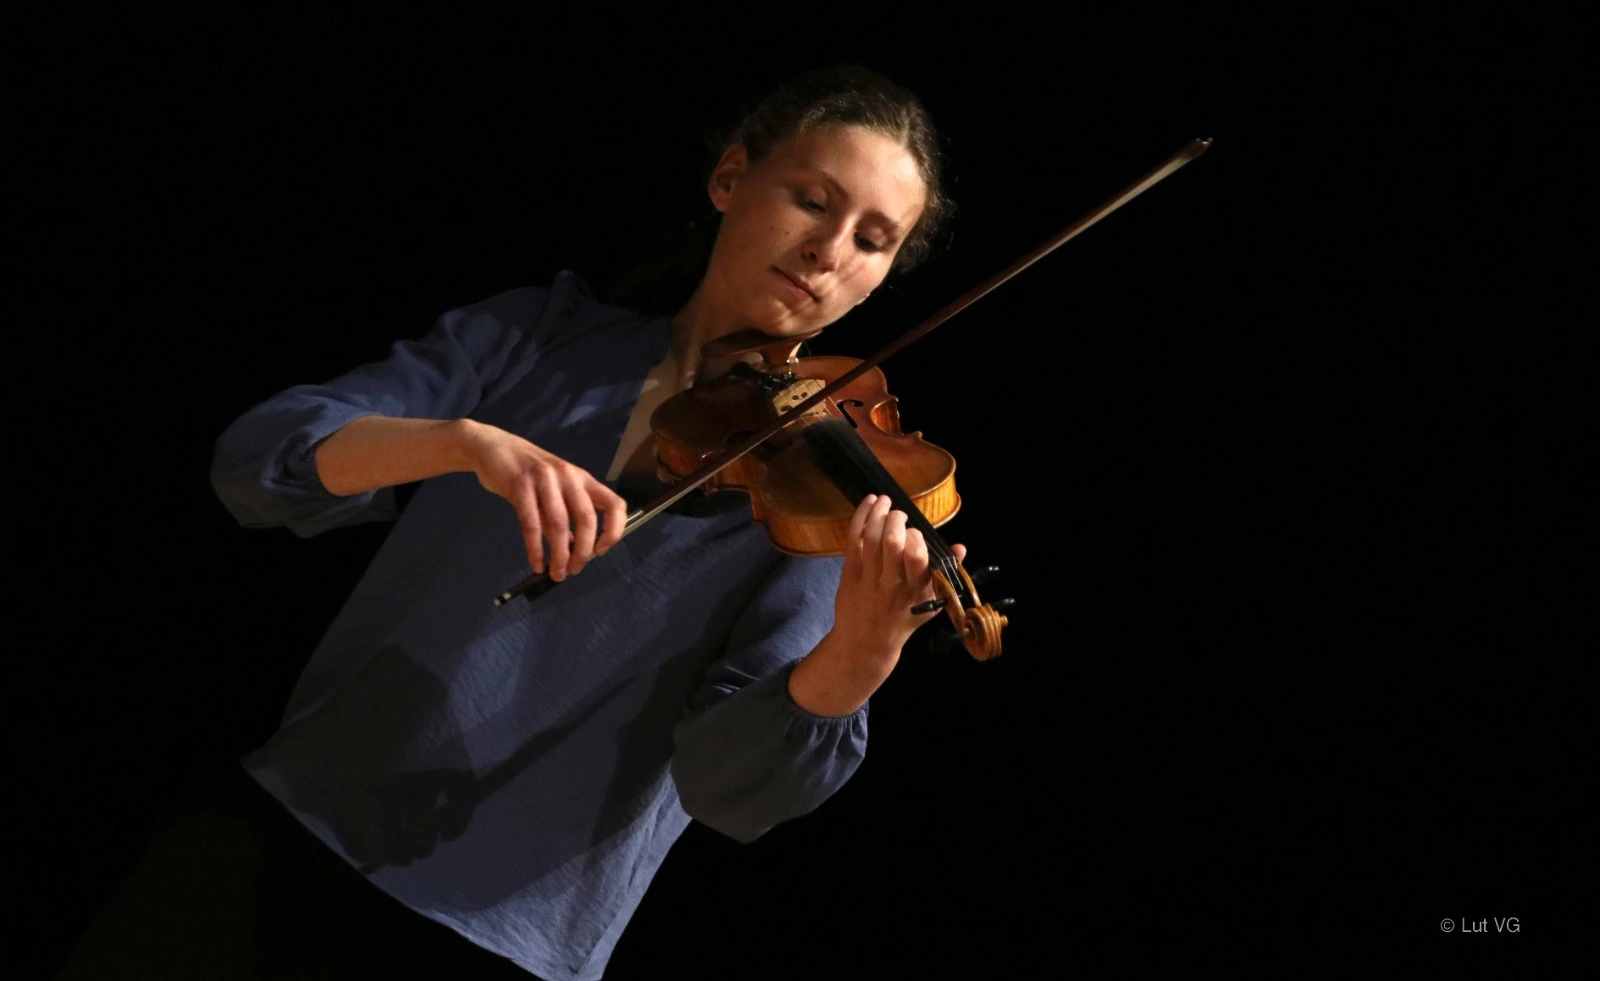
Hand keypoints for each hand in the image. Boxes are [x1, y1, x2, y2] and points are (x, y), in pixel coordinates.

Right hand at [463, 423, 626, 579]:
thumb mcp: (555, 489)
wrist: (495, 447)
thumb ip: (567, 515)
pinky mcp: (519, 485)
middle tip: (574, 570)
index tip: (601, 551)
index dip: (614, 531)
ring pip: (559, 524)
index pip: (613, 504)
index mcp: (583, 478)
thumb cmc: (529, 472)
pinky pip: (531, 524)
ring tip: (556, 573)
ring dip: (560, 555)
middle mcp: (568, 476)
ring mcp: (544, 479)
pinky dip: (535, 549)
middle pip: (586, 519)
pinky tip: (536, 564)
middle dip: (583, 551)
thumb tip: (577, 550)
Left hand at [831, 494, 966, 663]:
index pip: (917, 555)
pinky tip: (869, 503)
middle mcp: (892, 583)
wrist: (867, 642)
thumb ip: (945, 574)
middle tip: (899, 516)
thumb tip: (961, 547)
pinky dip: (860, 517)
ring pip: (871, 538)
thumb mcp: (931, 603)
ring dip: (878, 513)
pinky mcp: (849, 574)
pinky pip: (853, 540)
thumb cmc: (904, 619)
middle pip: (892, 541)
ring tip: (884, 502)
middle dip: (897, 520)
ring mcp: (868, 578)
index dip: (916, 537)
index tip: (916, 534)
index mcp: (916, 590)